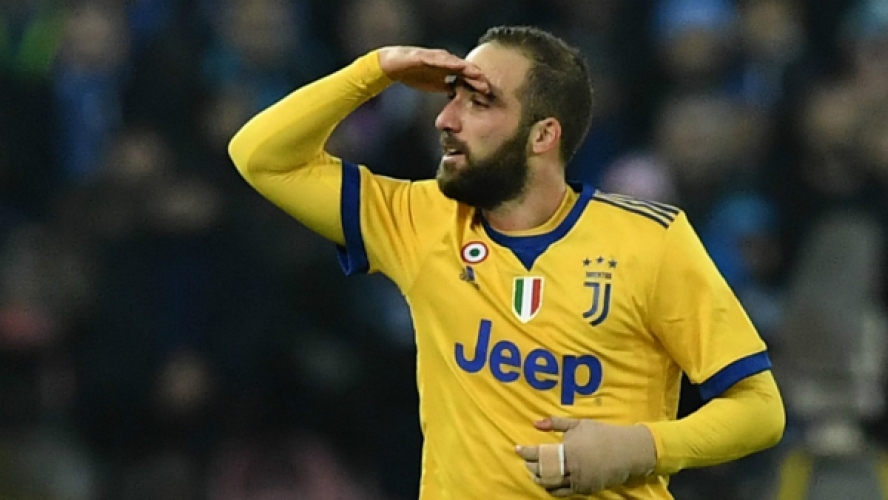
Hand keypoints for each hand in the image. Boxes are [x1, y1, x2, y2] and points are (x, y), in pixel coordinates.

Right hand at [377, 46, 489, 93]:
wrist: (393, 66)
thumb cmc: (414, 73)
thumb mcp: (434, 84)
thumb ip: (447, 87)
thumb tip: (458, 95)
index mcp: (448, 68)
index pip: (466, 75)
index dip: (477, 83)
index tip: (487, 92)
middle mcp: (445, 61)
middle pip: (465, 68)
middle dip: (477, 76)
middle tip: (487, 86)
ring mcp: (436, 57)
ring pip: (455, 62)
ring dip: (467, 68)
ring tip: (477, 75)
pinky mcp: (424, 55)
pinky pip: (438, 58)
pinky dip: (449, 62)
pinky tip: (457, 66)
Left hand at [516, 416, 656, 495]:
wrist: (627, 451)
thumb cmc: (601, 434)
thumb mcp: (578, 424)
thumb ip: (555, 423)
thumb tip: (535, 423)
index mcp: (568, 450)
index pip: (539, 454)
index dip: (525, 452)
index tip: (517, 449)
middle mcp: (572, 467)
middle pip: (542, 470)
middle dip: (531, 466)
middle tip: (526, 461)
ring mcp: (578, 481)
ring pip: (551, 484)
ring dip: (539, 479)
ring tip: (534, 473)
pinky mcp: (585, 490)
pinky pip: (563, 493)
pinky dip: (552, 489)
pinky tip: (548, 483)